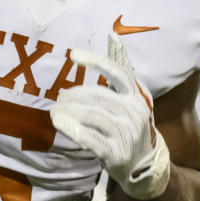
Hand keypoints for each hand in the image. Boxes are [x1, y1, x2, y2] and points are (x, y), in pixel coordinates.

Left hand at [51, 33, 170, 199]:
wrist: (145, 166)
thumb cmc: (130, 123)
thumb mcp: (131, 95)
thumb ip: (121, 68)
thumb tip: (113, 34)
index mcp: (137, 94)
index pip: (117, 72)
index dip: (96, 61)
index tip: (73, 55)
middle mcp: (134, 110)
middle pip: (96, 95)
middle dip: (72, 95)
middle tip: (58, 99)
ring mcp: (126, 132)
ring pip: (90, 115)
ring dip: (67, 112)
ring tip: (54, 112)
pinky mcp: (116, 152)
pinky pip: (89, 137)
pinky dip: (72, 129)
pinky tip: (60, 123)